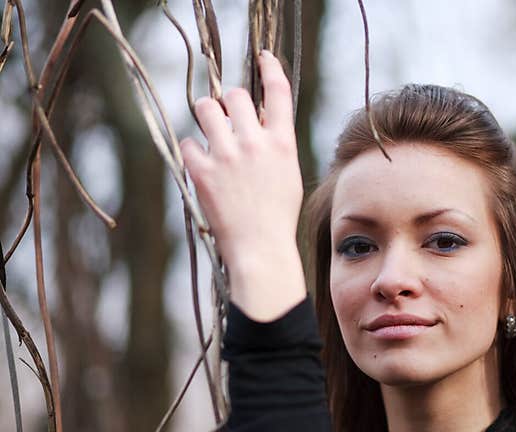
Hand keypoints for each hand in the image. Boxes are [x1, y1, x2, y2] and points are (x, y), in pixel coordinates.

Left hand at [181, 50, 306, 320]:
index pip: (277, 92)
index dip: (269, 68)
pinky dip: (193, 154)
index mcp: (283, 144)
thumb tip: (259, 122)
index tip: (262, 58)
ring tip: (212, 137)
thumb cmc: (277, 218)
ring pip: (206, 109)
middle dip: (229, 104)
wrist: (260, 249)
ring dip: (207, 118)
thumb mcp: (288, 176)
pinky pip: (189, 144)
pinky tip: (202, 170)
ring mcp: (228, 156)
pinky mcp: (203, 172)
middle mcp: (256, 143)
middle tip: (227, 120)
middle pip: (235, 95)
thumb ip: (276, 146)